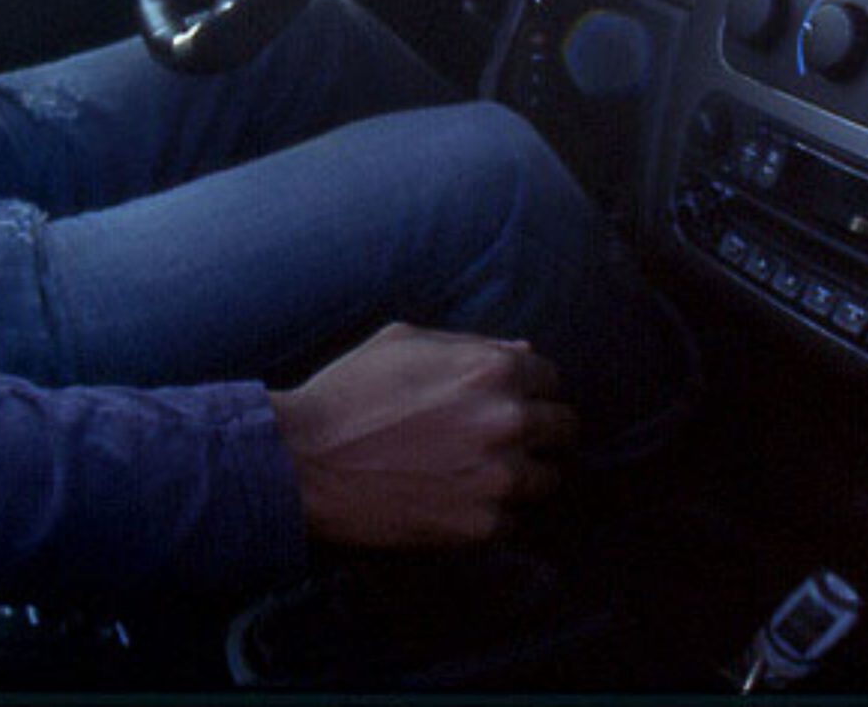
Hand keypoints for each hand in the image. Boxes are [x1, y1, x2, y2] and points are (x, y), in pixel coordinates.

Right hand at [268, 322, 578, 549]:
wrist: (303, 463)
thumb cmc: (349, 393)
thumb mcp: (405, 342)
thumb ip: (472, 345)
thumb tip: (526, 354)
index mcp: (493, 369)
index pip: (551, 378)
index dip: (529, 388)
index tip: (511, 401)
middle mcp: (509, 421)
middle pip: (563, 429)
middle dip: (539, 431)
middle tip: (505, 440)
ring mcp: (500, 478)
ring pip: (548, 478)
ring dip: (524, 474)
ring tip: (482, 474)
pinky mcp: (482, 526)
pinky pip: (514, 521)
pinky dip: (493, 512)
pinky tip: (457, 501)